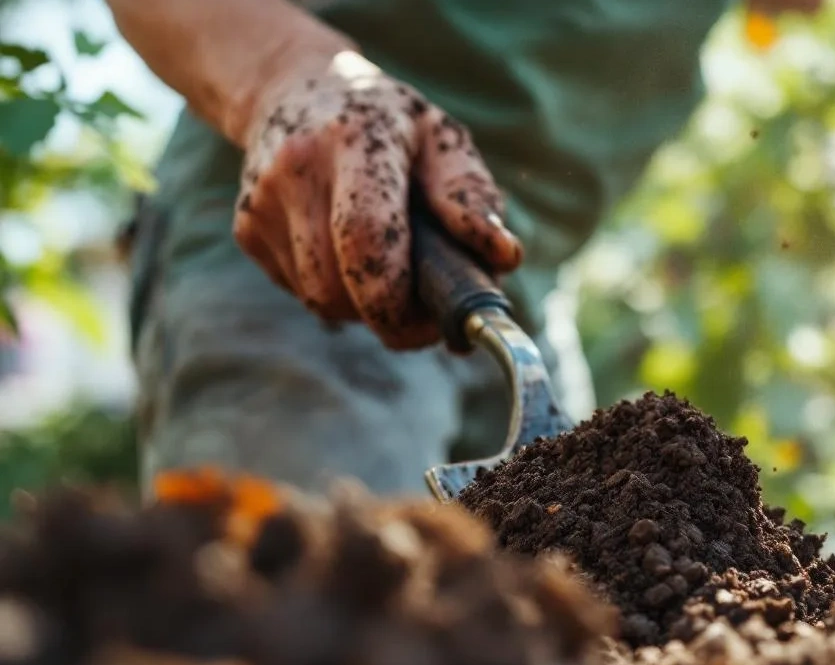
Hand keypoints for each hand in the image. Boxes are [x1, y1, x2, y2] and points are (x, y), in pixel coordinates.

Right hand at [233, 51, 521, 349]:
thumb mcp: (440, 138)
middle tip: (423, 311)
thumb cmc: (387, 123)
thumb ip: (472, 195)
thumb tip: (504, 256)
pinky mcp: (246, 229)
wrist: (294, 88)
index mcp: (353, 141)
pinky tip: (349, 255)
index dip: (397, 298)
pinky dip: (336, 293)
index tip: (433, 322)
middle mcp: (296, 170)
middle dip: (387, 315)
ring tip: (389, 273)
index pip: (365, 237)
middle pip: (336, 287)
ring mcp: (263, 202)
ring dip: (362, 307)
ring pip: (319, 300)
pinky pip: (301, 292)